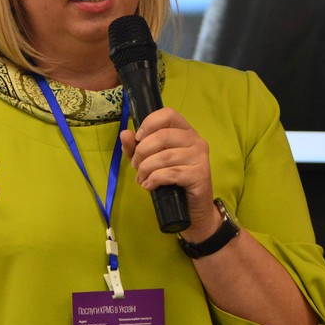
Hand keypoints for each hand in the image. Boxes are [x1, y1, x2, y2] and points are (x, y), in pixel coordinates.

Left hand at [119, 108, 219, 239]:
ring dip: (145, 169)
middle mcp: (196, 140)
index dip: (149, 124)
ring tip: (141, 179)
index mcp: (185, 131)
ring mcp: (200, 157)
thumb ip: (135, 147)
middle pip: (162, 136)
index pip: (168, 114)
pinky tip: (150, 186)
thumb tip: (124, 134)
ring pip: (164, 156)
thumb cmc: (171, 181)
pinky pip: (170, 173)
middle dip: (142, 152)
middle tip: (136, 166)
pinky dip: (154, 179)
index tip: (138, 139)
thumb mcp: (149, 161)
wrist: (191, 209)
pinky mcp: (200, 175)